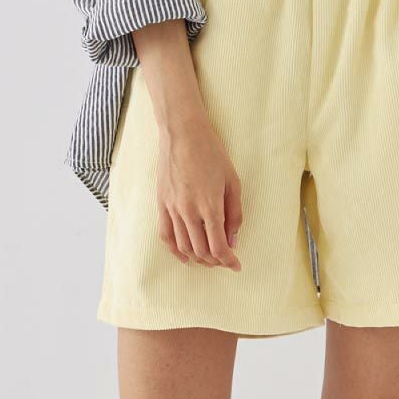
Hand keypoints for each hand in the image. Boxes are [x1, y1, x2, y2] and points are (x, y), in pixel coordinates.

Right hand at [132, 19, 241, 269]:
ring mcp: (173, 209)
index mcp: (210, 206)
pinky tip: (184, 256)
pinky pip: (165, 236)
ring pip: (184, 247)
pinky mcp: (161, 204)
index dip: (229, 261)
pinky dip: (175, 250)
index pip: (219, 247)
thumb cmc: (212, 153)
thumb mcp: (233, 181)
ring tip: (209, 258)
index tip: (236, 265)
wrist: (183, 133)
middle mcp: (189, 212)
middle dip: (216, 261)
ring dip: (198, 258)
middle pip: (202, 251)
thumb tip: (233, 239)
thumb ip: (234, 213)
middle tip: (225, 260)